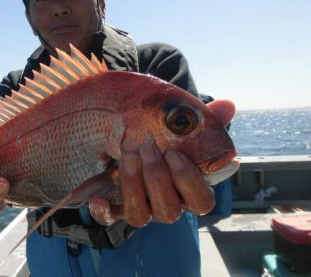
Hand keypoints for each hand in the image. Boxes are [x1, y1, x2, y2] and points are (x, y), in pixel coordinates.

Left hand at [89, 99, 235, 226]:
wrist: (132, 139)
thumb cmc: (164, 135)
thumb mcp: (182, 124)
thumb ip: (205, 118)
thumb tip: (228, 106)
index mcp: (188, 190)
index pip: (201, 202)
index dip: (189, 182)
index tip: (175, 153)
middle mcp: (166, 204)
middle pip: (169, 210)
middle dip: (157, 178)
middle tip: (147, 148)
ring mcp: (141, 208)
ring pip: (139, 216)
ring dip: (134, 186)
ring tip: (128, 155)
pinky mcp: (115, 207)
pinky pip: (109, 220)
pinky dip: (103, 212)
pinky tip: (96, 198)